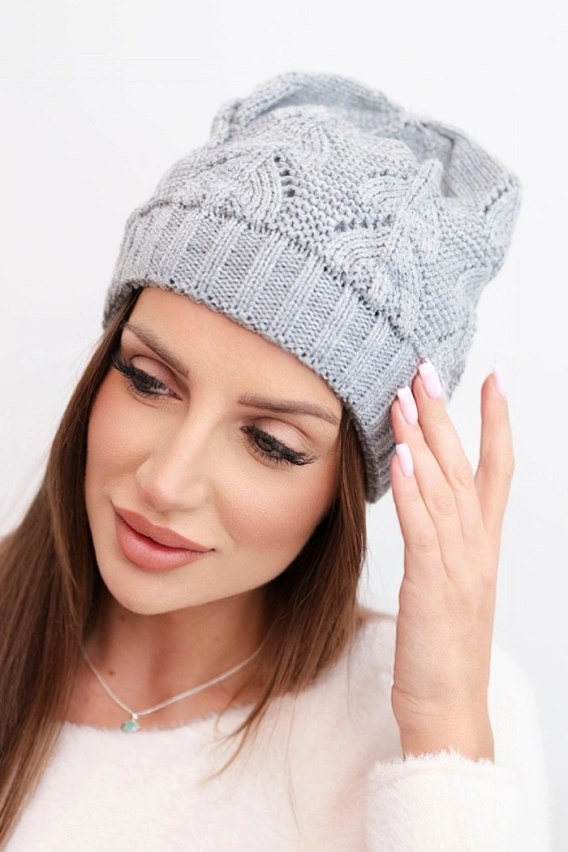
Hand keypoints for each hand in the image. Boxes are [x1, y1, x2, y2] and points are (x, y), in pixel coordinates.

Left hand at [388, 359, 513, 755]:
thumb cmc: (443, 652)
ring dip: (424, 438)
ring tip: (406, 395)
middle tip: (429, 369)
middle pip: (466, 468)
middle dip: (448, 415)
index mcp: (482, 548)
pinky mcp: (432, 587)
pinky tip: (402, 455)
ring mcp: (459, 567)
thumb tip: (421, 503)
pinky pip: (424, 528)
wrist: (449, 711)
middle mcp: (476, 549)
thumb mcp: (447, 588)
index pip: (497, 472)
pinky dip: (414, 489)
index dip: (497, 424)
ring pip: (444, 488)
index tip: (492, 380)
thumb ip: (441, 545)